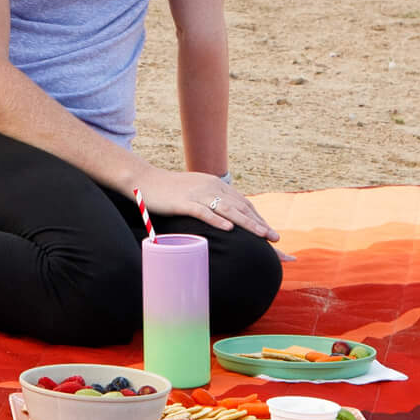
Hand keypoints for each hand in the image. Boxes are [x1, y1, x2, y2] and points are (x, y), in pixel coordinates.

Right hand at [139, 171, 280, 241]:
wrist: (144, 180)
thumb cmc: (169, 190)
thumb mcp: (196, 191)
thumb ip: (211, 200)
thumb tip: (225, 216)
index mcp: (216, 185)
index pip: (243, 203)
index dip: (258, 218)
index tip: (271, 233)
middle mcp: (211, 187)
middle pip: (240, 207)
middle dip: (259, 223)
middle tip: (275, 239)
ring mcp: (198, 194)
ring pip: (228, 209)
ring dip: (247, 223)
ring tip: (262, 236)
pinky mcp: (183, 202)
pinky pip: (203, 211)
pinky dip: (217, 220)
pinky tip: (229, 229)